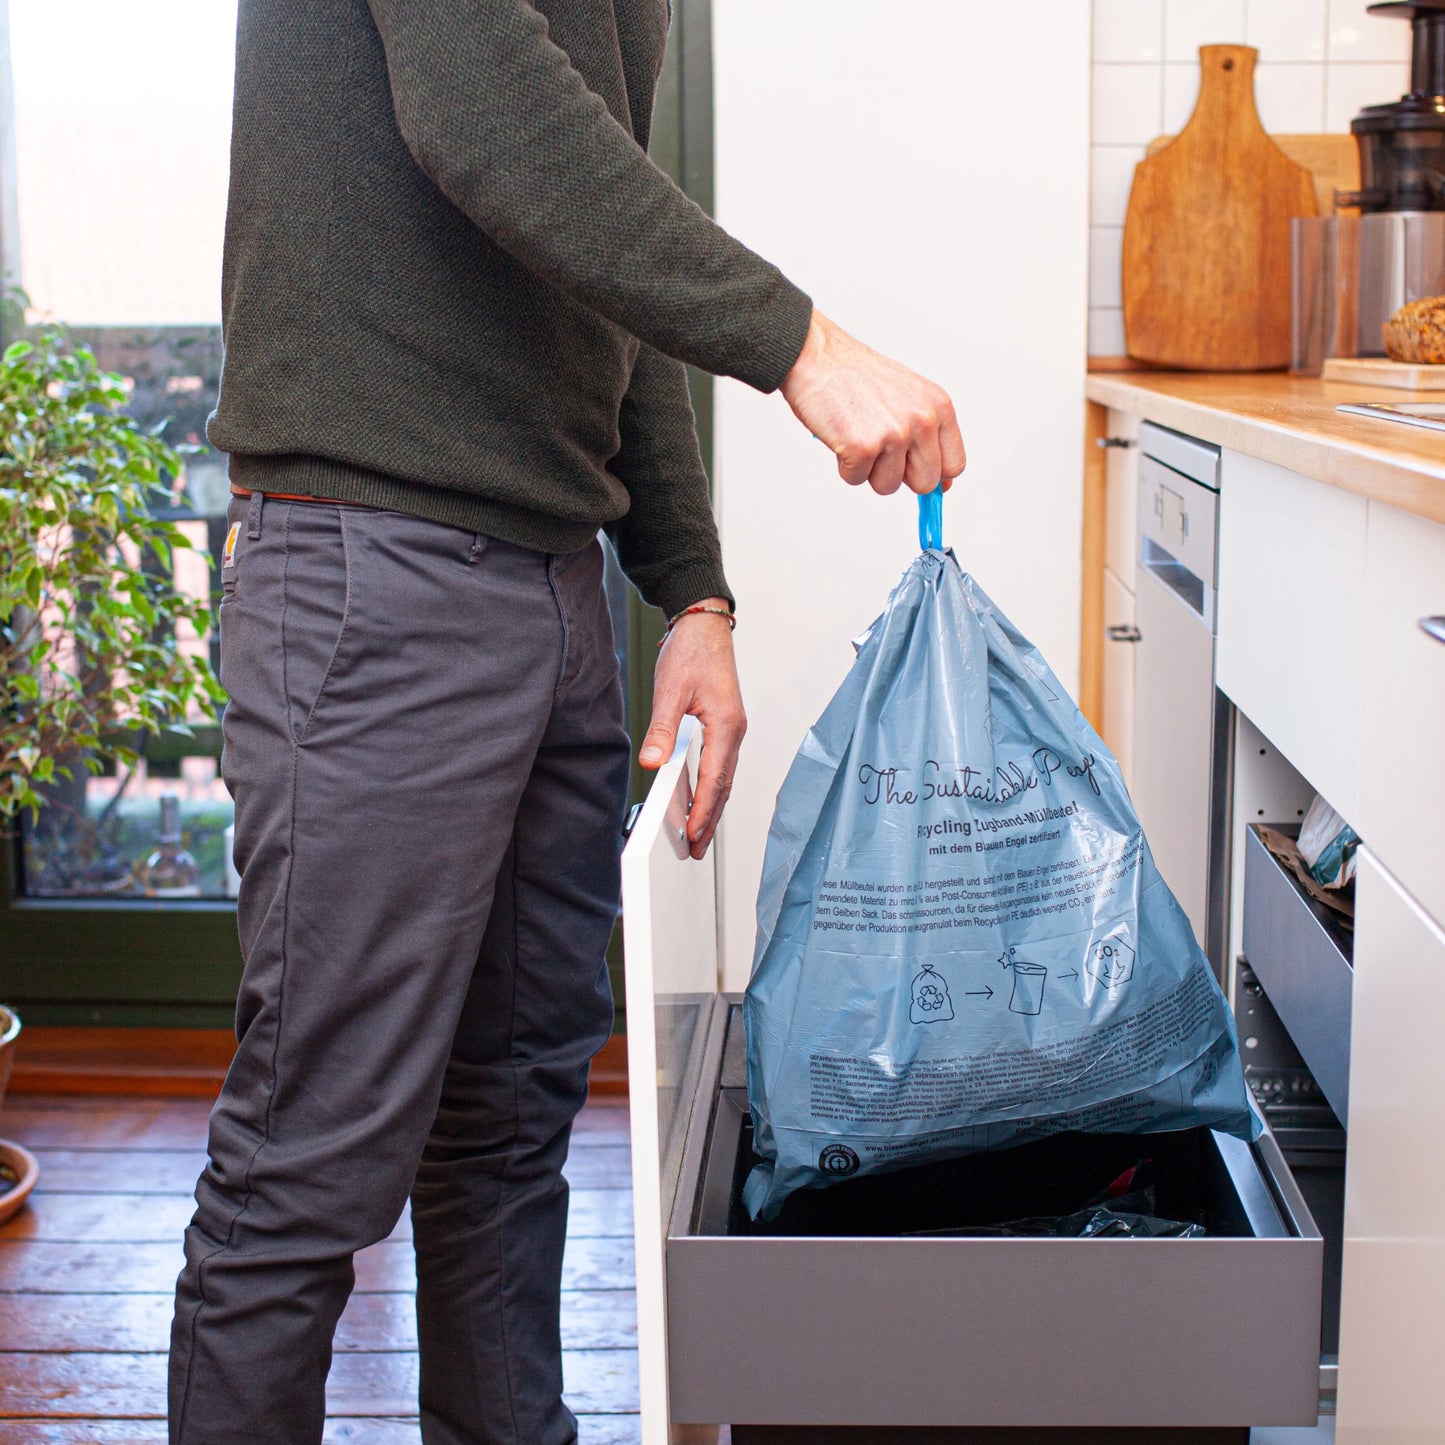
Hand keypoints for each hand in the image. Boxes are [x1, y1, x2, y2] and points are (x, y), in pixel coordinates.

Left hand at [638, 600, 744, 859]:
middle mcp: (735, 731)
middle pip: (723, 785)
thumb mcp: (670, 691)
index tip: (694, 835)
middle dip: (710, 819)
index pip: (714, 779)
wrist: (704, 625)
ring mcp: (732, 729)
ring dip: (712, 805)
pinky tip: (698, 796)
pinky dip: (711, 785)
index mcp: (726, 725)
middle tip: (697, 848)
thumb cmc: (692, 651)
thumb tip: (652, 762)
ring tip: (698, 832)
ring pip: (724, 777)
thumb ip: (662, 729)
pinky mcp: (725, 724)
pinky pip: (720, 764)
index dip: (704, 811)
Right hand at [779, 309, 965, 496]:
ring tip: (857, 434)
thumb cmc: (855, 375)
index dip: (932, 474)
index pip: (953, 465)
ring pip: (888, 486)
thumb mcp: (907, 397)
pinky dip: (844, 464)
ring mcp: (894, 435)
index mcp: (939, 407)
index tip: (915, 471)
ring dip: (868, 469)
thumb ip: (926, 435)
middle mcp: (922, 420)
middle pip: (925, 482)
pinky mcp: (863, 448)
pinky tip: (842, 435)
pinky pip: (856, 480)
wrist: (816, 357)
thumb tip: (940, 482)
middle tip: (879, 448)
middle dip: (899, 475)